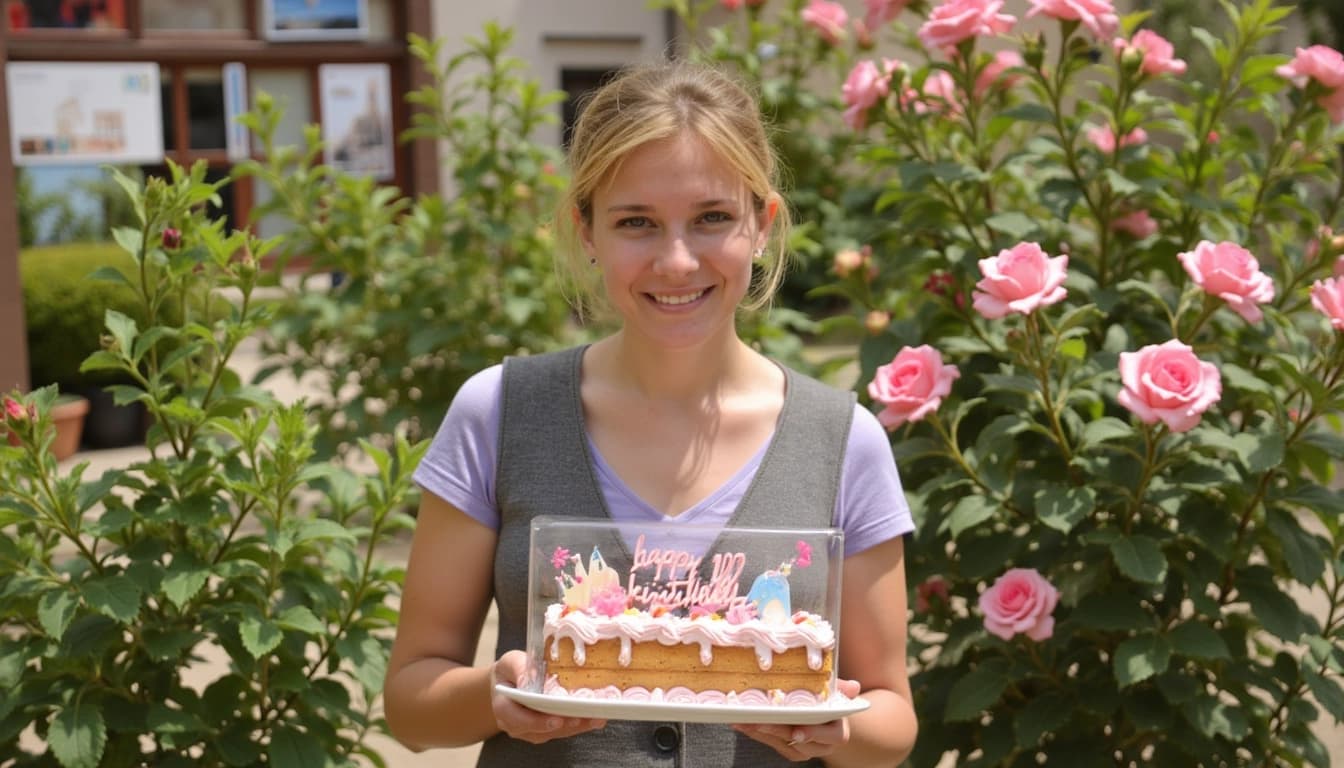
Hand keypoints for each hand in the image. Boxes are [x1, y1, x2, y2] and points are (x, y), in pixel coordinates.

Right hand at [489, 650, 606, 743]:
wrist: (509, 681)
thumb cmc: (510, 670)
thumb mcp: (511, 661)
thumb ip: (520, 668)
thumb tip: (534, 677)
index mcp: (503, 707)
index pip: (517, 718)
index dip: (536, 722)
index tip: (556, 719)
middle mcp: (516, 724)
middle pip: (540, 730)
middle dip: (564, 725)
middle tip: (584, 717)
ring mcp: (530, 730)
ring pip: (554, 733)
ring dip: (576, 727)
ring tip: (595, 717)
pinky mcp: (545, 730)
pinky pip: (562, 731)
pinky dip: (579, 725)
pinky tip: (595, 718)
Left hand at [731, 679, 860, 760]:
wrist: (826, 718)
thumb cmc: (830, 701)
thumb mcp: (837, 692)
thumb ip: (841, 688)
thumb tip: (854, 686)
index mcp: (837, 733)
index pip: (830, 736)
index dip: (814, 734)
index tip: (798, 731)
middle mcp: (822, 746)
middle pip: (799, 740)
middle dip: (777, 731)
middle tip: (758, 720)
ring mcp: (805, 750)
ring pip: (781, 744)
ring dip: (760, 732)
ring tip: (743, 720)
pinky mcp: (789, 751)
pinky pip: (771, 744)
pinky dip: (756, 733)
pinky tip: (741, 723)